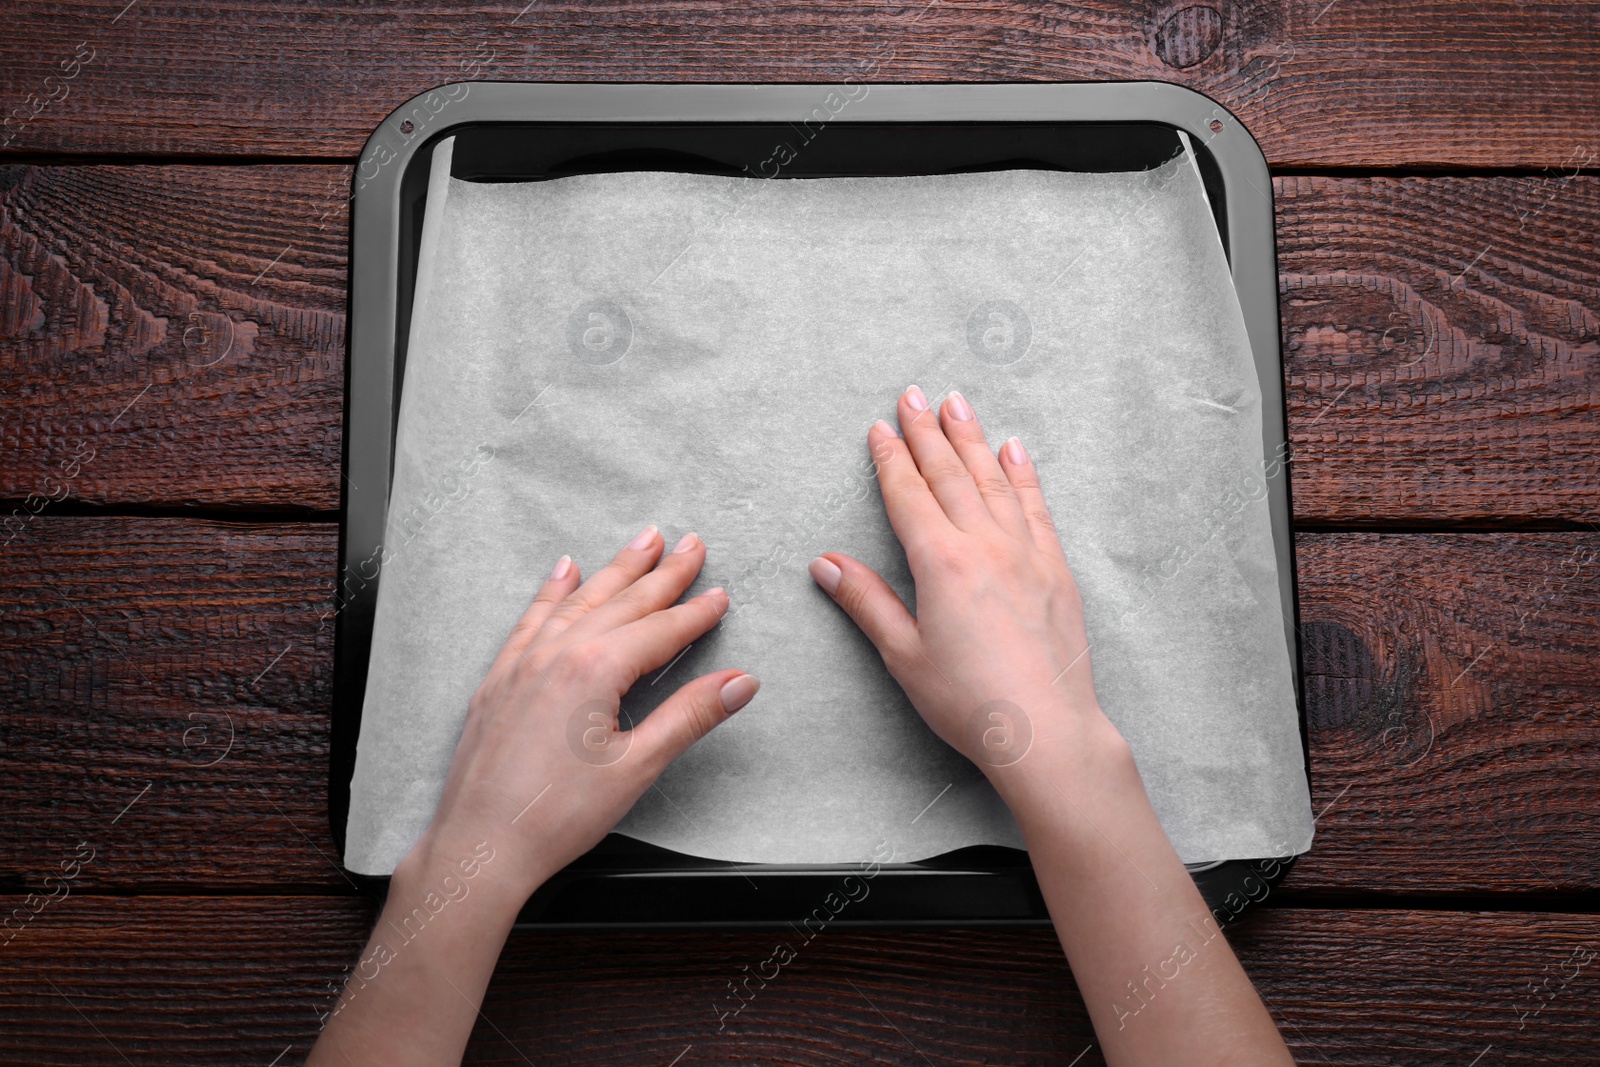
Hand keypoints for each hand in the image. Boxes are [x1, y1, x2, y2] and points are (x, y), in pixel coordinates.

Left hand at [406, 526, 759, 901]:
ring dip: (615, 570)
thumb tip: (740, 683)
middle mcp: (556, 654)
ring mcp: (522, 663)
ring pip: (579, 600)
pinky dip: (553, 591)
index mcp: (594, 671)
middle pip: (623, 602)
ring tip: (643, 541)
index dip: (695, 613)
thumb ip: (689, 716)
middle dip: (662, 573)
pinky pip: (532, 619)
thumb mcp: (637, 768)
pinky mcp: (499, 680)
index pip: (660, 631)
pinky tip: (565, 571)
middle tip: (692, 544)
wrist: (481, 846)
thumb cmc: (555, 817)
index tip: (720, 595)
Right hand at [809, 385, 1114, 776]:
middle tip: (912, 394)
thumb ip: (867, 602)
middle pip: (950, 474)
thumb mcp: (905, 656)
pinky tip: (1014, 450)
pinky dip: (1022, 474)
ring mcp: (1027, 553)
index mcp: (941, 564)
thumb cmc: (971, 703)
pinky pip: (1036, 506)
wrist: (1047, 731)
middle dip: (927, 432)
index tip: (879, 428)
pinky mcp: (1056, 569)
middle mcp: (985, 546)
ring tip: (958, 403)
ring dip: (972, 438)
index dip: (891, 460)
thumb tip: (825, 564)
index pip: (909, 496)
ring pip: (993, 479)